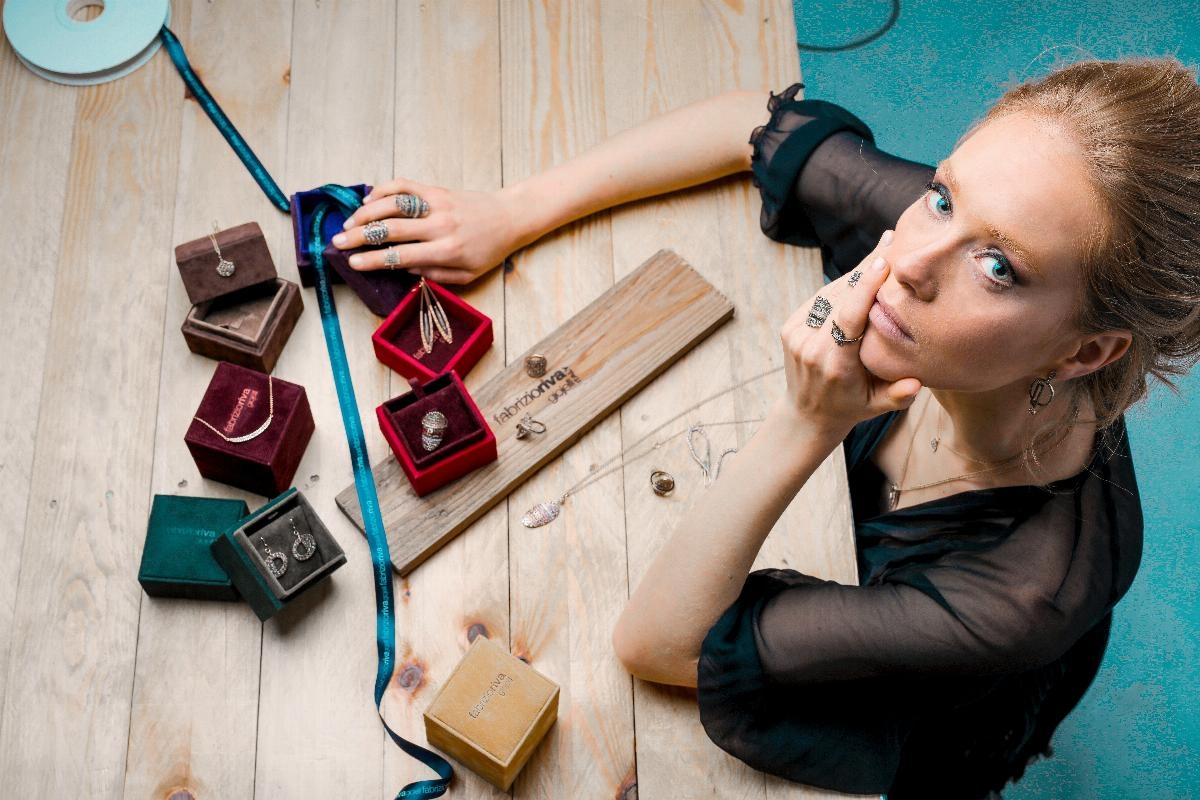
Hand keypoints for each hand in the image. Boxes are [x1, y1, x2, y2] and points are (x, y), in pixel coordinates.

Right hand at [331, 179, 522, 284]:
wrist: (508, 218)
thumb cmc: (487, 251)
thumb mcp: (466, 275)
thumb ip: (434, 276)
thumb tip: (404, 269)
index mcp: (447, 251)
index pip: (402, 256)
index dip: (373, 260)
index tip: (353, 263)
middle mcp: (439, 225)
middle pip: (391, 229)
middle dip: (360, 236)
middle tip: (338, 242)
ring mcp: (437, 204)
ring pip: (393, 203)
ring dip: (366, 212)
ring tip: (348, 223)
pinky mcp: (436, 189)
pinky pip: (404, 186)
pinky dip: (383, 190)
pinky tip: (368, 200)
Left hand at [777, 230, 921, 434]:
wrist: (806, 414)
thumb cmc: (850, 408)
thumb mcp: (876, 408)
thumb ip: (897, 396)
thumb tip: (918, 382)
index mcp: (834, 364)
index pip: (848, 318)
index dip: (864, 288)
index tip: (882, 262)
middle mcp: (811, 346)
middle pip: (840, 297)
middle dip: (866, 269)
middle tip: (892, 240)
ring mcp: (796, 334)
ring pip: (829, 293)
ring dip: (856, 273)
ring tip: (883, 250)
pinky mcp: (790, 326)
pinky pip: (820, 298)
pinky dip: (841, 285)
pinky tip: (862, 272)